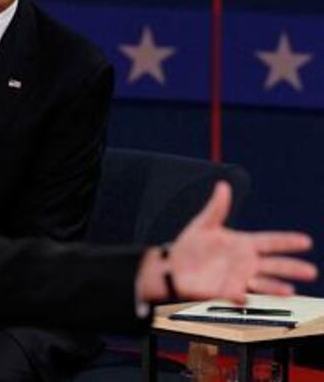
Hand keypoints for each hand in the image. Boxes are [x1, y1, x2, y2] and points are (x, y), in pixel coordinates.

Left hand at [138, 181, 316, 302]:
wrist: (172, 266)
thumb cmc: (190, 246)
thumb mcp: (203, 224)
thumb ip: (216, 207)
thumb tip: (223, 186)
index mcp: (243, 244)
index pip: (270, 241)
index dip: (287, 241)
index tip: (305, 241)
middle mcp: (245, 263)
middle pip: (274, 265)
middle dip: (291, 268)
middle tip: (310, 271)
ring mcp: (237, 278)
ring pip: (262, 284)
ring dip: (275, 287)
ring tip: (289, 289)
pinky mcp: (224, 292)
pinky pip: (235, 296)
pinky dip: (240, 296)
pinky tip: (244, 295)